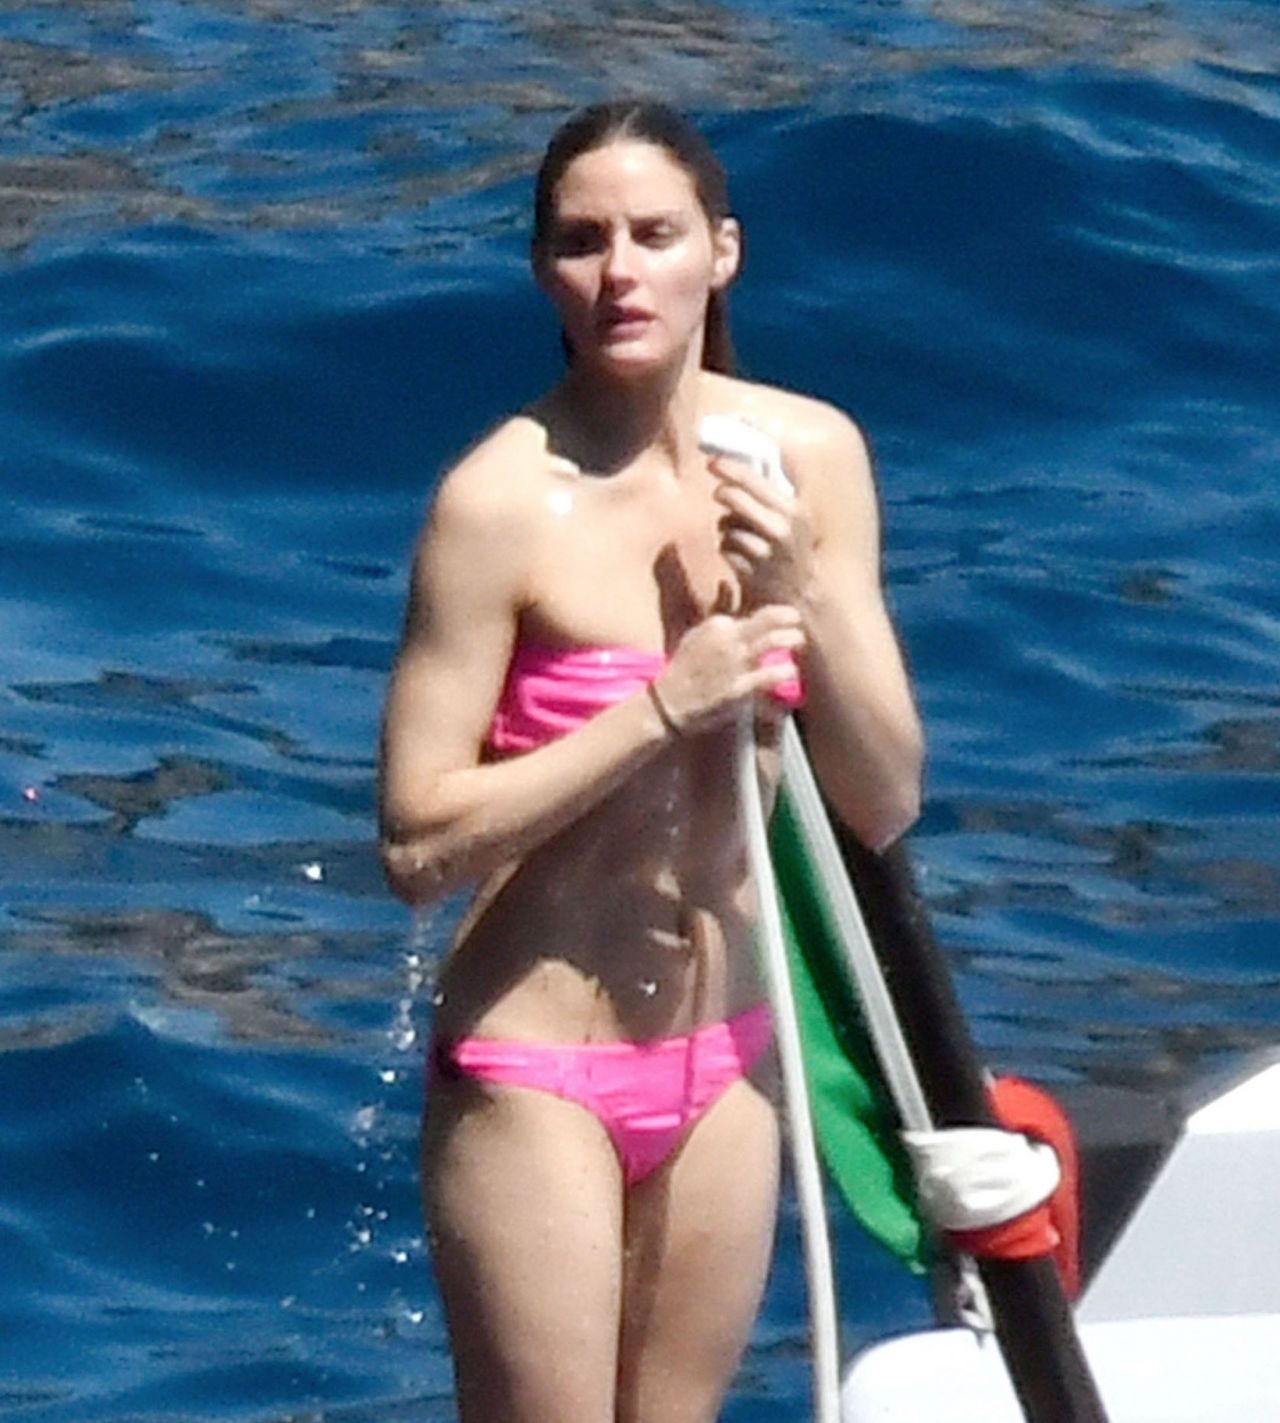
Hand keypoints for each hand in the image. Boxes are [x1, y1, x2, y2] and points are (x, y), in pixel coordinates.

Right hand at [651, 605, 805, 734]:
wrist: (669, 703)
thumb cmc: (686, 667)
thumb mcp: (698, 633)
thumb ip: (718, 610)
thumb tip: (725, 583)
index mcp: (719, 624)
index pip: (758, 612)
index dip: (778, 614)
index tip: (789, 617)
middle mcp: (727, 638)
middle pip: (770, 619)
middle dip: (790, 619)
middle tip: (798, 624)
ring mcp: (734, 662)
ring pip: (775, 641)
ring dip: (793, 639)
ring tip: (799, 643)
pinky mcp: (739, 687)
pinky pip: (771, 674)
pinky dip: (786, 671)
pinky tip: (791, 671)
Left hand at [710, 453, 815, 608]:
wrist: (798, 592)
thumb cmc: (791, 546)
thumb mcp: (794, 515)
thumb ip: (774, 489)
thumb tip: (754, 455)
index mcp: (793, 510)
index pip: (754, 480)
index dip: (729, 468)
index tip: (711, 461)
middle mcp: (781, 529)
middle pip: (733, 498)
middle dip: (722, 493)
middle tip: (720, 494)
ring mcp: (765, 552)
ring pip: (726, 524)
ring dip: (727, 526)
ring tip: (743, 533)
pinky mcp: (750, 571)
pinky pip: (724, 547)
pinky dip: (727, 548)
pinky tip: (741, 554)